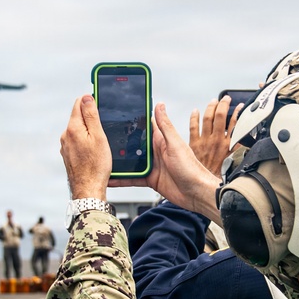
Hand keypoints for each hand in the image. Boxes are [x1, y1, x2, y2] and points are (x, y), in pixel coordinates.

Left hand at [60, 95, 111, 198]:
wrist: (88, 189)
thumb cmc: (96, 166)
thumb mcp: (99, 136)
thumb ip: (91, 115)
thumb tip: (86, 97)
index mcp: (72, 128)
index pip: (79, 103)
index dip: (91, 102)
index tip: (101, 108)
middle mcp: (65, 135)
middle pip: (78, 117)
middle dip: (91, 119)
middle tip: (104, 130)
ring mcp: (65, 146)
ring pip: (78, 130)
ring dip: (88, 132)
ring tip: (100, 144)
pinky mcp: (68, 155)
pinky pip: (77, 142)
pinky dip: (85, 143)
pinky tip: (94, 152)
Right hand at [111, 103, 221, 221]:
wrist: (196, 193)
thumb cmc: (191, 168)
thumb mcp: (175, 144)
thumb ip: (165, 126)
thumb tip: (160, 105)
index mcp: (162, 140)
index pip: (145, 126)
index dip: (133, 120)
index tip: (119, 114)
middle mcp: (156, 152)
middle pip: (133, 144)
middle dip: (120, 142)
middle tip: (102, 139)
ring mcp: (152, 166)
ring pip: (131, 161)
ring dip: (119, 161)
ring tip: (102, 158)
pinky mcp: (150, 179)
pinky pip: (133, 178)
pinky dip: (122, 178)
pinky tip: (112, 178)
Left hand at [190, 95, 239, 174]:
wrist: (206, 184)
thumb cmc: (220, 174)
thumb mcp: (235, 160)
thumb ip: (240, 147)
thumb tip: (247, 139)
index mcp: (228, 143)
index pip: (234, 121)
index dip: (237, 111)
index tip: (238, 105)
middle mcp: (216, 139)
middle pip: (220, 115)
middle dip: (223, 104)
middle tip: (224, 99)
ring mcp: (205, 140)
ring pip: (208, 117)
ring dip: (211, 107)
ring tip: (213, 101)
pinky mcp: (194, 143)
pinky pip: (193, 126)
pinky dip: (194, 117)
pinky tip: (196, 111)